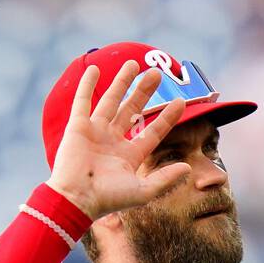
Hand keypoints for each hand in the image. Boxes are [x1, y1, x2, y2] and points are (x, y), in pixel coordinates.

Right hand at [46, 60, 191, 220]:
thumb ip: (165, 179)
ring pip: (111, 101)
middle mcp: (112, 142)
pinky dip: (87, 85)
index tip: (181, 101)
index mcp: (128, 157)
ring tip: (133, 63)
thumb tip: (187, 168)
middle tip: (157, 73)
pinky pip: (83, 101)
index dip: (167, 117)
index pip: (152, 132)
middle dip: (144, 92)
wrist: (76, 199)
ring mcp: (95, 133)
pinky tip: (95, 69)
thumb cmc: (108, 199)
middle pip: (131, 110)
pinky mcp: (78, 127)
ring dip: (121, 82)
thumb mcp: (143, 191)